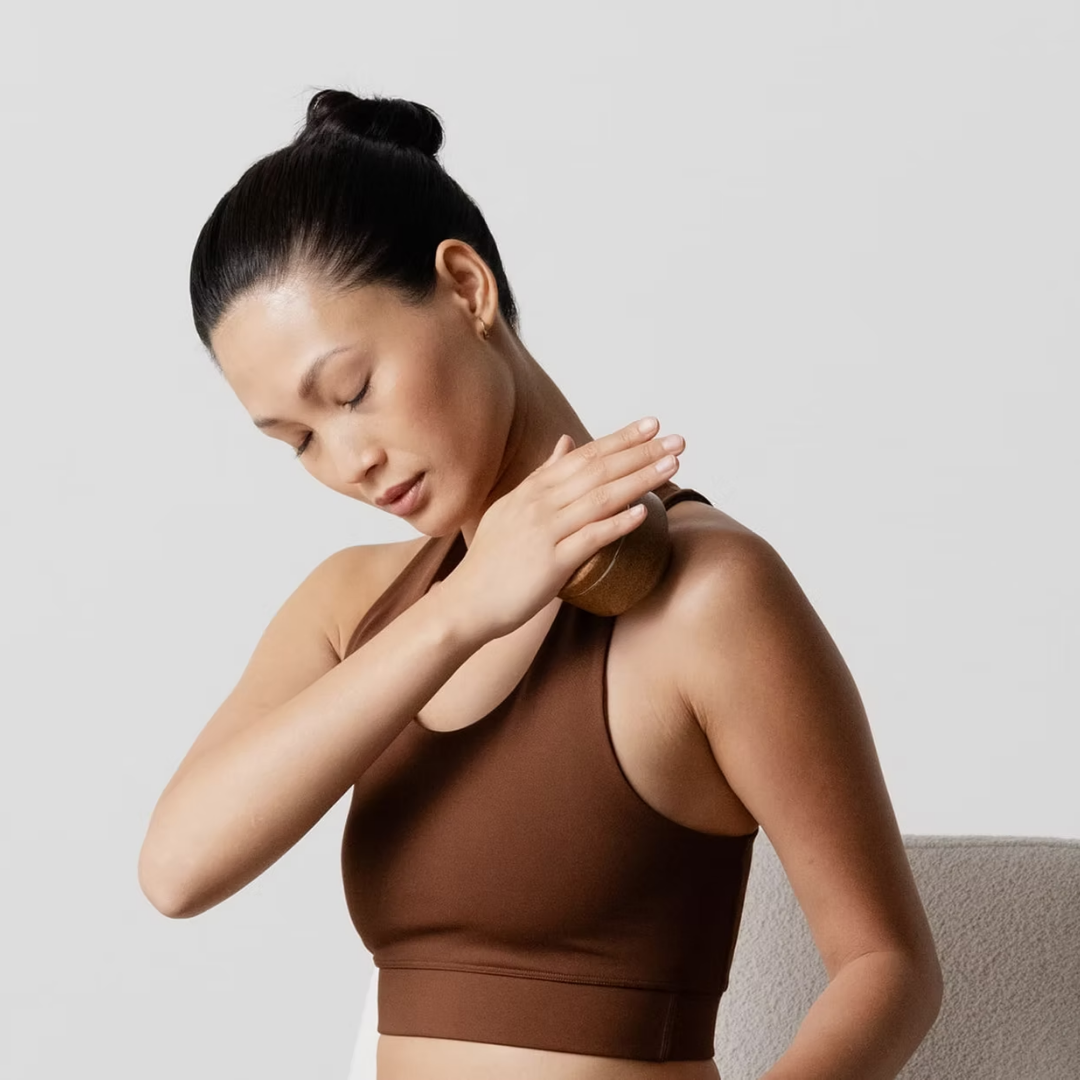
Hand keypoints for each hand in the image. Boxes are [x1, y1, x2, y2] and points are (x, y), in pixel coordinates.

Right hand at [441, 417, 683, 639]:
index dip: (620, 439)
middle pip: (598, 470)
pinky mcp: (550, 563)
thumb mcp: (514, 507)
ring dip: (638, 480)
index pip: (584, 455)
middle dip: (640, 452)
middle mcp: (539, 503)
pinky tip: (643, 513)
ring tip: (671, 466)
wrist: (467, 602)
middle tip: (677, 440)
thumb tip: (566, 442)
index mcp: (534, 489)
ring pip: (599, 498)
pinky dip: (617, 524)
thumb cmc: (495, 559)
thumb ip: (543, 476)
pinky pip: (589, 538)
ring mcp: (544, 531)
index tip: (652, 425)